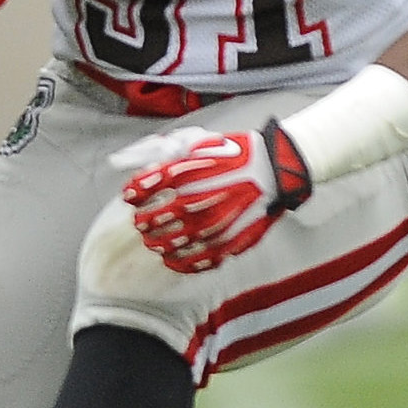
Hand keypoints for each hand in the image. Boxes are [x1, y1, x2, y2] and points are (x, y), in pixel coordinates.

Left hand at [115, 122, 312, 273]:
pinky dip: (181, 263)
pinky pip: (195, 262)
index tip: (132, 197)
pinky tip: (176, 260)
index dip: (133, 195)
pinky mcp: (226, 243)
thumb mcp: (202, 144)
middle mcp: (193, 203)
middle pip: (150, 222)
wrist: (275, 170)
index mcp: (184, 175)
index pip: (141, 191)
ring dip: (158, 245)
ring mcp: (209, 227)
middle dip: (143, 223)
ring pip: (169, 245)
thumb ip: (171, 158)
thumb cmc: (238, 154)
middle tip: (143, 223)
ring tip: (156, 244)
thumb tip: (147, 173)